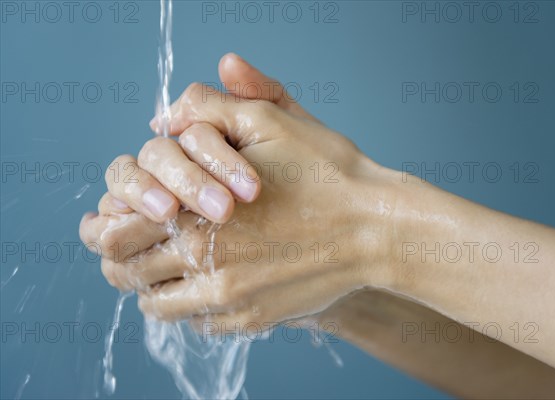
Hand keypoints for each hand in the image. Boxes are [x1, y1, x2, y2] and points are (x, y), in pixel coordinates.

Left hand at [80, 54, 401, 325]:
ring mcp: (230, 300)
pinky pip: (198, 323)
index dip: (105, 225)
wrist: (378, 229)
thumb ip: (210, 108)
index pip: (115, 234)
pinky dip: (190, 304)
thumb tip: (164, 116)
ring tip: (167, 264)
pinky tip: (208, 280)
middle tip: (129, 243)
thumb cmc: (328, 173)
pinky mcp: (252, 320)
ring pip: (157, 306)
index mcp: (199, 214)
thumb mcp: (273, 122)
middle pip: (126, 276)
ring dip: (152, 284)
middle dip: (119, 257)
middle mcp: (207, 266)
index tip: (110, 218)